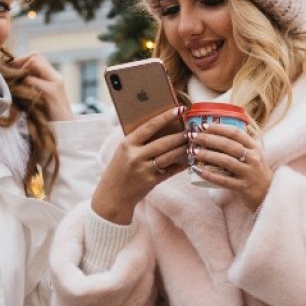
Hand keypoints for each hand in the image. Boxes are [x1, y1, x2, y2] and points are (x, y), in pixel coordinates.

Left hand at [9, 52, 74, 120]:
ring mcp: (55, 83)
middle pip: (35, 56)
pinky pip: (32, 80)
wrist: (66, 132)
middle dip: (19, 62)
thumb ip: (31, 87)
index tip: (10, 70)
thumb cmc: (49, 119)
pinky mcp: (52, 92)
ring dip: (20, 72)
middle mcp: (56, 77)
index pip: (36, 56)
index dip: (21, 60)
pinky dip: (22, 84)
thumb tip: (11, 78)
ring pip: (33, 63)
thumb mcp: (39, 98)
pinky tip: (18, 94)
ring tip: (13, 83)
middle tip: (9, 74)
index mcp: (54, 77)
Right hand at [91, 107, 187, 224]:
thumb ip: (137, 141)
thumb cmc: (118, 170)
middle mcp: (135, 156)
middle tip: (193, 129)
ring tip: (193, 143)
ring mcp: (143, 170)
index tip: (178, 110)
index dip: (165, 117)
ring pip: (169, 156)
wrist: (112, 196)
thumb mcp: (123, 152)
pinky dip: (180, 165)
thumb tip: (160, 127)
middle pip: (163, 142)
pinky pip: (170, 171)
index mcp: (127, 144)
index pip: (149, 126)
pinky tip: (188, 160)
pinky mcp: (151, 182)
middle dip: (180, 135)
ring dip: (183, 149)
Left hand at [188, 122, 272, 211]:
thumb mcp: (253, 154)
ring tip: (193, 151)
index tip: (203, 126)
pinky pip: (223, 180)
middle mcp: (253, 158)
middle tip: (193, 136)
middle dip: (209, 139)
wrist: (268, 193)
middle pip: (228, 145)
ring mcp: (248, 173)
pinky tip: (197, 170)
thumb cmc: (255, 171)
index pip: (236, 133)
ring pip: (226, 161)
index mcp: (254, 147)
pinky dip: (209, 175)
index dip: (219, 128)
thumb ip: (240, 143)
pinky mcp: (243, 187)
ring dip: (207, 155)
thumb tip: (217, 130)